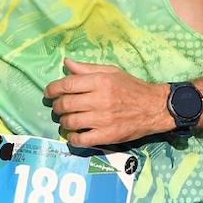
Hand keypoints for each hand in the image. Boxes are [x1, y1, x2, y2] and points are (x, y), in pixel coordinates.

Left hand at [44, 58, 170, 145]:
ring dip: (63, 121)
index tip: (48, 93)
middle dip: (56, 106)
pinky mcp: (107, 135)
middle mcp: (100, 99)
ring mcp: (103, 119)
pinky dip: (73, 138)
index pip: (67, 84)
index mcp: (100, 81)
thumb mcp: (111, 72)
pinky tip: (74, 134)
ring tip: (66, 119)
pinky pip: (81, 140)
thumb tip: (66, 63)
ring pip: (70, 122)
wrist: (154, 107)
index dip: (52, 89)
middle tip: (57, 107)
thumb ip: (87, 69)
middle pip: (66, 104)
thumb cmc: (132, 87)